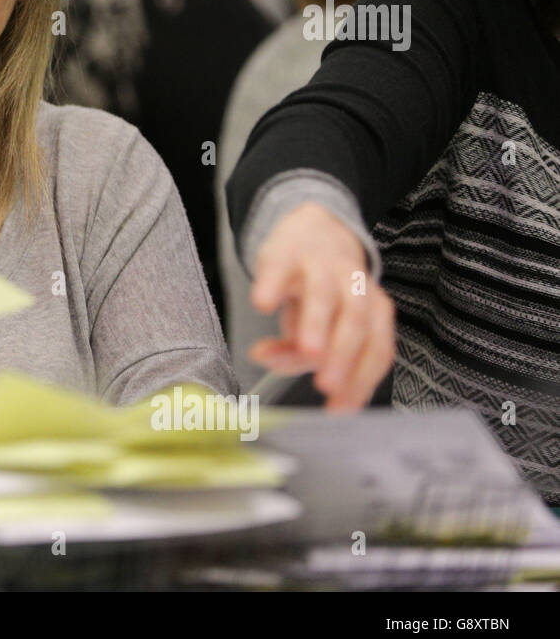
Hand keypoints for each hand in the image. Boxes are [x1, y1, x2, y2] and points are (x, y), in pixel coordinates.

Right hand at [247, 202, 395, 410]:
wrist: (312, 229)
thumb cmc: (319, 290)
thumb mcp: (316, 326)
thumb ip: (298, 352)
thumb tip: (268, 360)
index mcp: (373, 310)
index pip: (376, 349)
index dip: (360, 381)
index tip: (339, 409)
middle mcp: (354, 286)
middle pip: (356, 322)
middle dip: (343, 355)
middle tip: (326, 385)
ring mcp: (321, 266)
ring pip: (326, 295)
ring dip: (317, 324)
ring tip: (305, 352)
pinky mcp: (287, 250)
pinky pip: (281, 266)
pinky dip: (273, 284)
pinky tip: (262, 305)